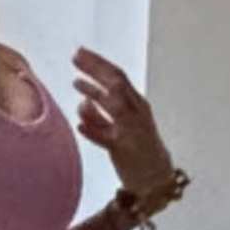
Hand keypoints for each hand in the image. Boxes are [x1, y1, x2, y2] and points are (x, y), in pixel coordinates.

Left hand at [71, 51, 177, 199]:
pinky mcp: (123, 149)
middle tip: (75, 57)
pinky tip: (80, 125)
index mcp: (137, 105)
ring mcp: (131, 131)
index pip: (118, 77)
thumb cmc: (136, 148)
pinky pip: (106, 136)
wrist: (154, 177)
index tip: (80, 52)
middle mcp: (137, 114)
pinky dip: (94, 128)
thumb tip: (83, 102)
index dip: (99, 63)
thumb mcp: (121, 126)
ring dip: (95, 93)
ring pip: (115, 106)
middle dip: (96, 69)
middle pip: (117, 84)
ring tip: (76, 83)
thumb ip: (102, 114)